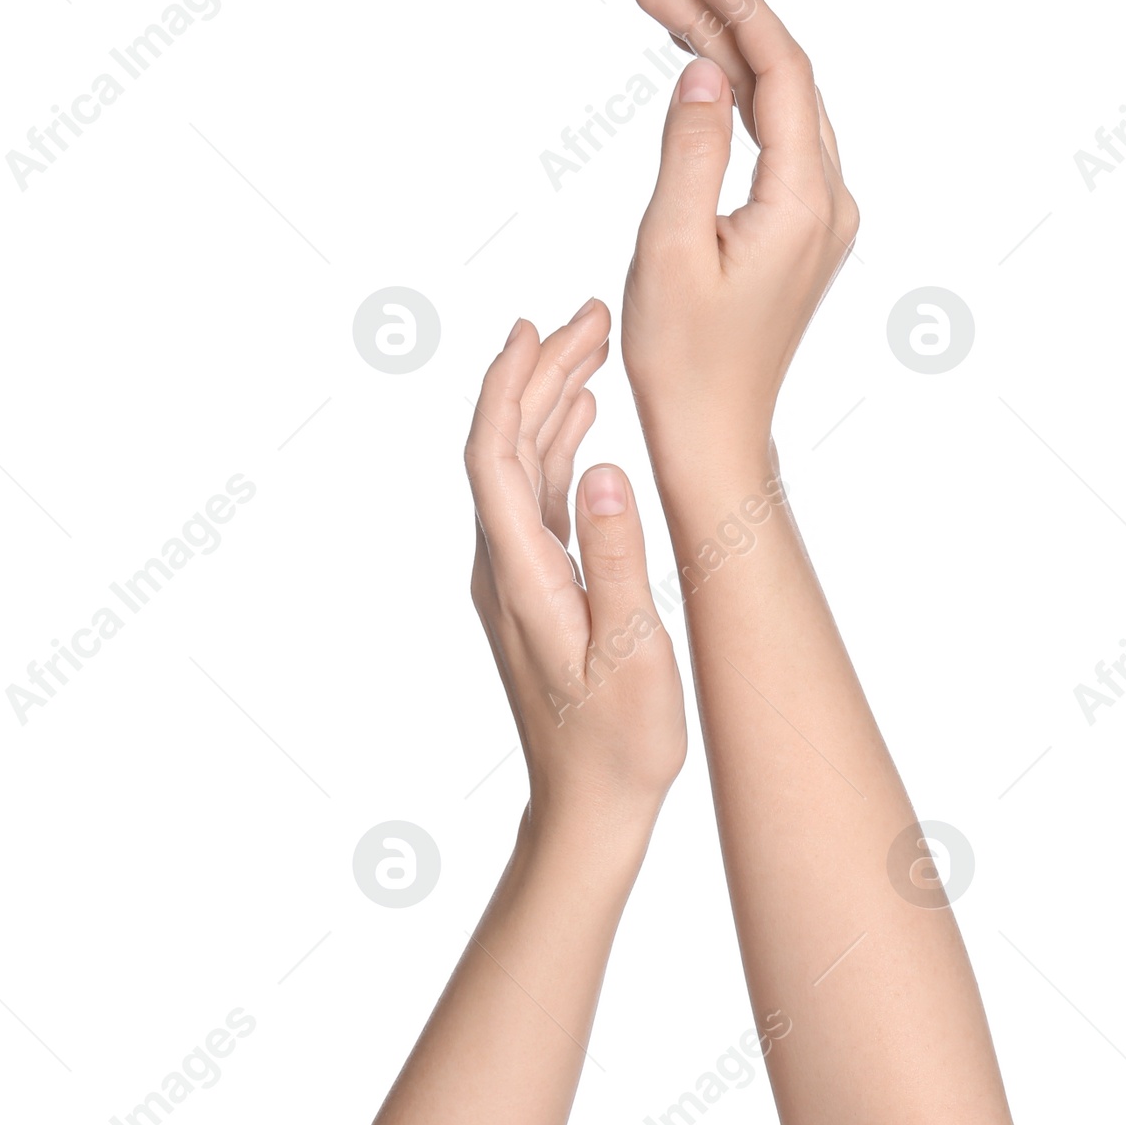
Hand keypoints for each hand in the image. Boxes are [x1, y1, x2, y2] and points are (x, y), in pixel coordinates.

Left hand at [465, 299, 686, 818]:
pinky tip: (586, 427)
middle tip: (588, 317)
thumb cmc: (618, 743)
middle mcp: (503, 569)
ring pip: (521, 469)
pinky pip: (537, 500)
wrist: (590, 807)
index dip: (509, 387)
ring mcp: (516, 579)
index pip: (493, 458)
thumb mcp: (631, 653)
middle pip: (504, 447)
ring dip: (550, 405)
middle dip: (539, 374)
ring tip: (592, 351)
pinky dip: (558, 450)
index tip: (536, 330)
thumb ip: (617, 560)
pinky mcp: (538, 589)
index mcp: (517, 577)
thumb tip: (603, 470)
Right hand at [623, 0, 858, 477]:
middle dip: (721, 28)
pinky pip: (778, 148)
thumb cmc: (686, 359)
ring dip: (728, 64)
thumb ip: (692, 151)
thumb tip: (706, 75)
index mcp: (804, 204)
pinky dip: (741, 108)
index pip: (784, 77)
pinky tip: (706, 87)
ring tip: (669, 17)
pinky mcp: (801, 235)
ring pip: (781, 113)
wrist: (713, 430)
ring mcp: (820, 222)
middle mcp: (828, 206)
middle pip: (783, 85)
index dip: (740, 14)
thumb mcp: (672, 247)